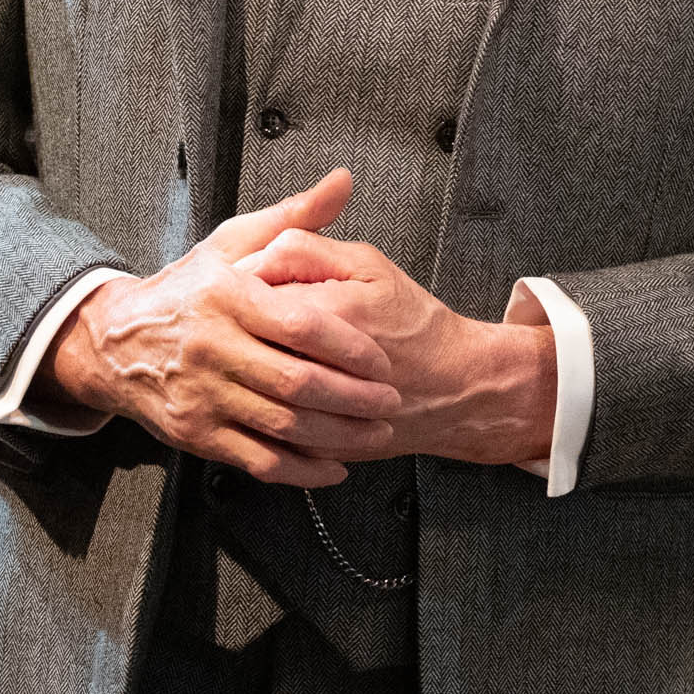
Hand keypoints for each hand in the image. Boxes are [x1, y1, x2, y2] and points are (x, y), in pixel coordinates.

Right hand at [45, 168, 401, 486]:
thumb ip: (294, 216)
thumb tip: (343, 180)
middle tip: (391, 401)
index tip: (382, 359)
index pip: (299, 325)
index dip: (349, 347)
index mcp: (226, 297)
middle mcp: (210, 348)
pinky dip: (300, 469)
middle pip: (295, 383)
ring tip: (376, 433)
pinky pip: (256, 460)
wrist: (115, 342)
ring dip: (336, 436)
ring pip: (280, 426)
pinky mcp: (195, 434)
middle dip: (353, 398)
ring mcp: (201, 396)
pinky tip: (332, 466)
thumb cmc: (187, 289)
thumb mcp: (232, 242)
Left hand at [237, 229, 556, 467]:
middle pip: (241, 342)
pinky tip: (283, 383)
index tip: (258, 277)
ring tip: (274, 347)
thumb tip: (253, 257)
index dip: (245, 279)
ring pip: (248, 387)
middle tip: (262, 314)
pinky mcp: (308, 444)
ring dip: (250, 363)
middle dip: (241, 323)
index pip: (246, 292)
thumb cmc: (413, 322)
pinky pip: (266, 425)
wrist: (453, 386)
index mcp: (318, 319)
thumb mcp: (368, 265)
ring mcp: (306, 416)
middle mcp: (307, 372)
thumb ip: (304, 249)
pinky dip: (264, 403)